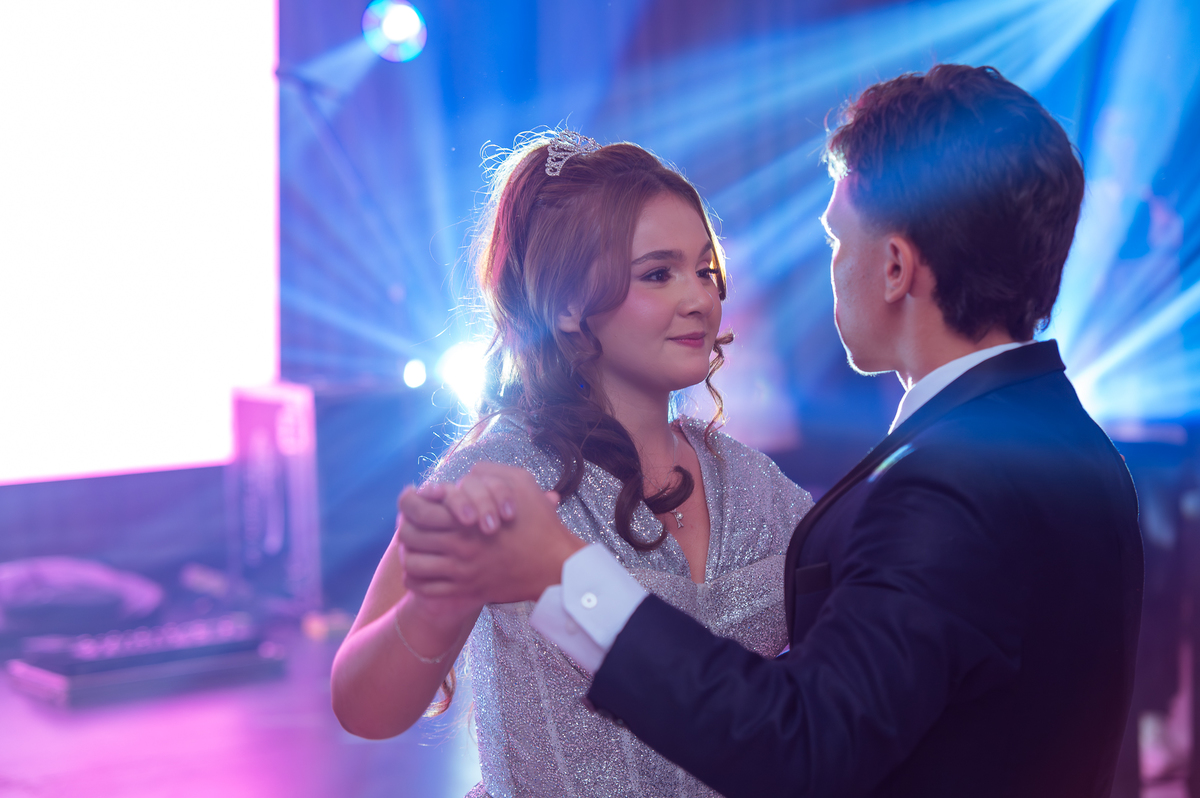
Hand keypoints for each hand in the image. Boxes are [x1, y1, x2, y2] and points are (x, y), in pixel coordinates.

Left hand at [399, 462, 585, 603]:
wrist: (554, 565)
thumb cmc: (541, 524)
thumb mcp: (522, 484)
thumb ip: (490, 474)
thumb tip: (466, 473)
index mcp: (466, 518)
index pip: (416, 508)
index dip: (408, 500)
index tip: (412, 496)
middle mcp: (458, 545)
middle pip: (409, 536)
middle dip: (405, 526)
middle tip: (410, 522)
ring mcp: (460, 571)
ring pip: (412, 564)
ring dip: (408, 553)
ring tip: (414, 546)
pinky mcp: (465, 590)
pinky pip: (425, 588)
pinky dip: (415, 579)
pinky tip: (420, 570)